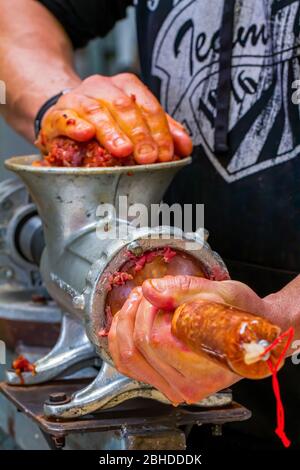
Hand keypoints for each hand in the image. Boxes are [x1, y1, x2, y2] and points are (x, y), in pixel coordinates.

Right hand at [38, 74, 192, 163]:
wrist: (66, 118)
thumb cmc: (104, 122)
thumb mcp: (136, 123)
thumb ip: (161, 131)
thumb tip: (185, 146)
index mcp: (125, 86)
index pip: (147, 105)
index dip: (159, 131)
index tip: (166, 154)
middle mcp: (102, 87)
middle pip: (124, 107)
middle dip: (139, 134)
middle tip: (149, 157)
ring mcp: (77, 99)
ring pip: (96, 111)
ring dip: (112, 132)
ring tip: (123, 150)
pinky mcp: (56, 115)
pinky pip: (65, 119)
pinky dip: (75, 126)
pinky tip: (86, 134)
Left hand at [108, 275, 275, 404]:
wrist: (252, 335)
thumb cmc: (242, 316)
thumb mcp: (220, 293)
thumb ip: (182, 289)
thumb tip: (149, 290)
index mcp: (204, 369)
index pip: (156, 340)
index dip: (150, 310)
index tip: (157, 294)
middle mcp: (187, 387)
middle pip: (138, 348)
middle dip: (136, 312)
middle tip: (146, 294)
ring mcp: (173, 388)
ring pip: (127, 359)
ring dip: (125, 324)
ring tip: (138, 303)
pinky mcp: (162, 383)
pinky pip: (127, 365)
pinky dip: (121, 339)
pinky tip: (130, 320)